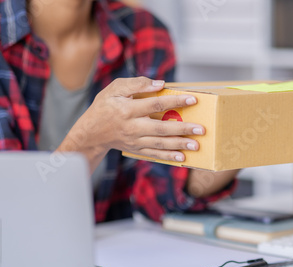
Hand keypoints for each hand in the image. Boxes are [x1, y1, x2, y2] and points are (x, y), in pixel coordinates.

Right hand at [58, 77, 203, 171]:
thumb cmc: (105, 106)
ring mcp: (135, 141)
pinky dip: (168, 157)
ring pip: (160, 144)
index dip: (175, 101)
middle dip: (182, 128)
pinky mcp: (136, 150)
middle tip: (201, 129)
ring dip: (179, 144)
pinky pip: (154, 154)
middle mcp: (132, 127)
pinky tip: (182, 157)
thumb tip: (160, 84)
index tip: (193, 99)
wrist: (91, 132)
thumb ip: (137, 83)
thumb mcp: (115, 89)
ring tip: (196, 145)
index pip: (155, 104)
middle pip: (161, 128)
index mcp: (127, 109)